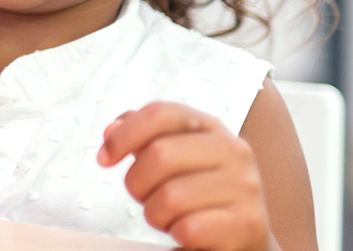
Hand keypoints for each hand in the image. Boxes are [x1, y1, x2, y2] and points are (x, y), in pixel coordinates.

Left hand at [99, 102, 272, 250]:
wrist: (245, 239)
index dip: (124, 134)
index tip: (104, 158)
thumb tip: (112, 129)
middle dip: (137, 183)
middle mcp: (234, 151)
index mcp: (212, 128)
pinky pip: (188, 228)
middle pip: (159, 154)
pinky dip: (177, 234)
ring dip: (156, 214)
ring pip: (170, 197)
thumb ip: (145, 137)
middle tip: (145, 197)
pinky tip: (188, 231)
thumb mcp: (177, 158)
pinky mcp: (247, 223)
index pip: (160, 113)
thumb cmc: (200, 196)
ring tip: (169, 217)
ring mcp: (245, 186)